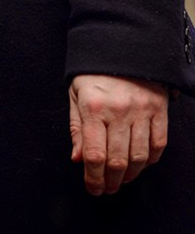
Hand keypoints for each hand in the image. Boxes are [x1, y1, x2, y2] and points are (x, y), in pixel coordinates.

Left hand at [68, 73, 168, 194]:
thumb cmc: (94, 73)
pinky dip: (150, 160)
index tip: (93, 189)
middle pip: (117, 161)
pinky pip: (158, 144)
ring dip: (130, 175)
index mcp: (93, 106)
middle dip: (111, 182)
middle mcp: (118, 110)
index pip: (94, 155)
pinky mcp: (158, 109)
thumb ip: (77, 129)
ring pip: (139, 157)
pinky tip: (140, 163)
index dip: (93, 179)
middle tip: (107, 188)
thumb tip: (78, 160)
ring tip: (122, 179)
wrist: (121, 45)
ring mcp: (141, 110)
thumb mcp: (76, 95)